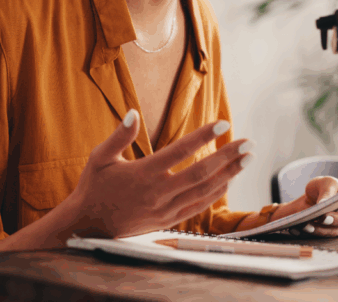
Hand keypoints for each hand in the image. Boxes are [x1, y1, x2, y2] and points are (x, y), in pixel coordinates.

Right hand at [66, 110, 252, 237]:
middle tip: (249, 143)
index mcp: (143, 173)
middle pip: (201, 173)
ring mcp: (165, 209)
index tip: (222, 124)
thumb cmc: (94, 187)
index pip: (180, 151)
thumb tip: (133, 112)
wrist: (88, 226)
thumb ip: (119, 136)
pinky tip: (228, 181)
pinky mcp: (167, 221)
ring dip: (229, 174)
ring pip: (204, 191)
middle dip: (228, 157)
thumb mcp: (99, 158)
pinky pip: (198, 206)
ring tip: (246, 159)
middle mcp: (158, 193)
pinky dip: (216, 193)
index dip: (203, 137)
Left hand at [273, 176, 337, 237]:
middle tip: (324, 216)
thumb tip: (324, 204)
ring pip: (335, 230)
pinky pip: (323, 235)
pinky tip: (301, 226)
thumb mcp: (324, 183)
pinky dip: (312, 231)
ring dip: (321, 227)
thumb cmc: (322, 189)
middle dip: (337, 219)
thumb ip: (327, 191)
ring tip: (306, 222)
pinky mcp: (331, 234)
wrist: (309, 201)